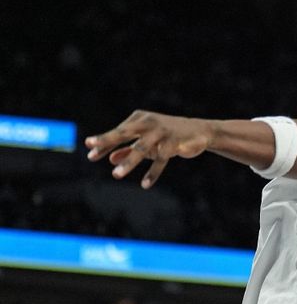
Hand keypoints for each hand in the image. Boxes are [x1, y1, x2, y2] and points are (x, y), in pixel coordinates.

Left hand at [86, 110, 210, 188]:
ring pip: (142, 147)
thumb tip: (110, 159)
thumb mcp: (147, 142)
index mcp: (140, 119)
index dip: (103, 144)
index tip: (90, 155)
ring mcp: (162, 131)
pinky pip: (161, 159)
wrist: (199, 131)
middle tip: (91, 150)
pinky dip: (153, 172)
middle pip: (124, 132)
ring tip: (115, 175)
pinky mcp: (174, 142)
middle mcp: (149, 122)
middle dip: (108, 141)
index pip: (118, 132)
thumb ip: (129, 149)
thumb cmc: (168, 135)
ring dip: (129, 162)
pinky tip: (145, 184)